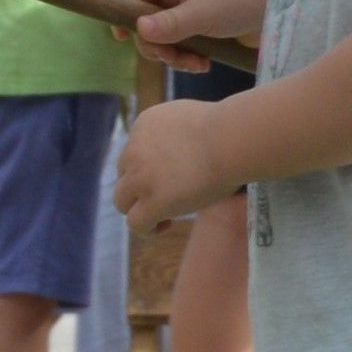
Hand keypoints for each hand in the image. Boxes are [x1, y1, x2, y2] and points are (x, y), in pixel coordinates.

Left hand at [114, 97, 235, 233]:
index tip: (171, 175)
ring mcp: (140, 177)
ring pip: (122, 200)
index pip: (134, 151)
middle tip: (167, 195)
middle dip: (140, 188)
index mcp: (144, 124)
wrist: (229, 141)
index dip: (149, 168)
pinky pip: (135, 223)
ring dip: (139, 208)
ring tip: (164, 215)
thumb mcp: (191, 122)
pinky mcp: (150, 201)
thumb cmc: (227, 132)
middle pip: (124, 176)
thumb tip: (186, 151)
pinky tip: (166, 224)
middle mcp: (134, 149)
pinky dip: (147, 228)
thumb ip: (177, 135)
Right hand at [124, 0, 271, 55]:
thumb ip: (171, 23)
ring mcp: (189, 13)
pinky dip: (188, 60)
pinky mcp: (203, 30)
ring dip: (174, 57)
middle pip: (145, 24)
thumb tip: (138, 30)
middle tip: (173, 58)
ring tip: (197, 64)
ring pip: (163, 40)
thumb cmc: (243, 0)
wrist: (281, 8)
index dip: (122, 13)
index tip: (120, 39)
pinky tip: (205, 65)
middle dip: (155, 46)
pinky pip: (182, 48)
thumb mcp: (204, 13)